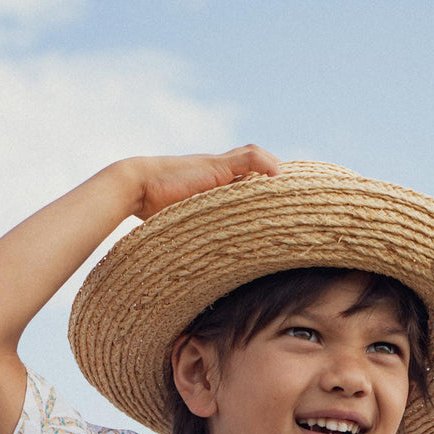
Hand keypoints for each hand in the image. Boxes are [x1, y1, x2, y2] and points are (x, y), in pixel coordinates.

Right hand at [124, 145, 281, 220]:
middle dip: (276, 181)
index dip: (265, 190)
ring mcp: (219, 167)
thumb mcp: (184, 225)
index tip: (280, 209)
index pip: (248, 182)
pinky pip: (249, 158)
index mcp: (214, 186)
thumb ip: (201, 235)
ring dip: (275, 171)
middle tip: (295, 199)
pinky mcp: (216, 165)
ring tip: (291, 189)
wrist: (137, 187)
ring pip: (257, 160)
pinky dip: (265, 164)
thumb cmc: (153, 211)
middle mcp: (220, 173)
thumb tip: (205, 274)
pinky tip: (277, 177)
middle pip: (257, 168)